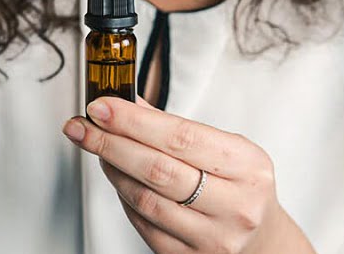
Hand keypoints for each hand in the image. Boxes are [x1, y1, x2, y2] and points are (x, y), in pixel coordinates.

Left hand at [62, 96, 315, 253]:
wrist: (261, 240)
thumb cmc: (240, 186)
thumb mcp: (225, 148)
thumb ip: (176, 126)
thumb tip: (127, 103)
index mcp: (247, 166)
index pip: (180, 137)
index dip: (134, 121)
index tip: (101, 107)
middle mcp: (235, 205)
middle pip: (157, 169)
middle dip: (111, 143)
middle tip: (81, 126)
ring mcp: (213, 237)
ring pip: (145, 199)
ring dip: (113, 170)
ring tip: (99, 149)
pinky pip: (144, 224)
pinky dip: (124, 197)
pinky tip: (119, 178)